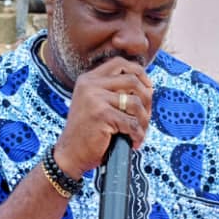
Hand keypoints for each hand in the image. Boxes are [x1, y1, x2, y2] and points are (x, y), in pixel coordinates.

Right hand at [54, 56, 152, 178]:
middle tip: (145, 117)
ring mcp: (95, 98)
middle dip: (146, 99)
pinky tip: (134, 142)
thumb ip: (114, 92)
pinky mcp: (101, 115)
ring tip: (139, 132)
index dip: (139, 73)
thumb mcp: (95, 104)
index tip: (147, 89)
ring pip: (135, 102)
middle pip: (133, 79)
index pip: (120, 63)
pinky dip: (138, 134)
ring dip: (143, 120)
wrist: (70, 154)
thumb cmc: (87, 132)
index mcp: (88, 79)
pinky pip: (132, 122)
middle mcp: (90, 85)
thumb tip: (148, 87)